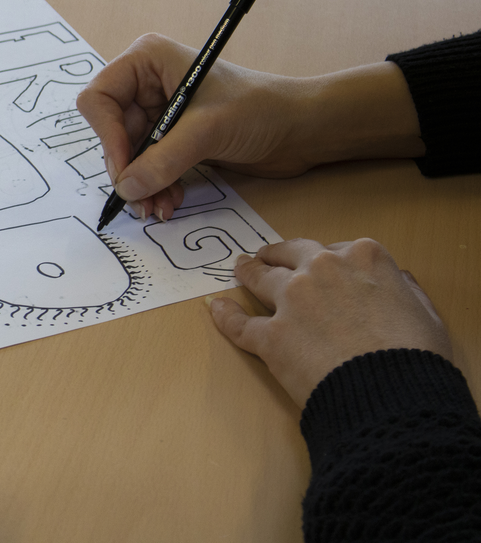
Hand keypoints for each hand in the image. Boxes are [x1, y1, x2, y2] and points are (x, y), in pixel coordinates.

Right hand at [76, 33, 422, 220]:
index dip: (107, 137)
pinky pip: (146, 166)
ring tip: (158, 208)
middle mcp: (145, 84)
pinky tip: (170, 201)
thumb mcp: (207, 131)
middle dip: (126, 169)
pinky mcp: (170, 137)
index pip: (99, 99)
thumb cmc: (261, 108)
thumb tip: (126, 188)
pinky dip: (154, 186)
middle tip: (139, 202)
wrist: (300, 129)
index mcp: (146, 61)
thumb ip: (163, 160)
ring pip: (127, 155)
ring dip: (141, 184)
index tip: (124, 171)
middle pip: (110, 132)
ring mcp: (157, 111)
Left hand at [209, 238, 452, 408]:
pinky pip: (240, 324)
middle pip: (292, 254)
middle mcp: (322, 270)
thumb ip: (405, 292)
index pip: (337, 250)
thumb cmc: (415, 357)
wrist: (391, 392)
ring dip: (248, 271)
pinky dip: (225, 316)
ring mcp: (292, 301)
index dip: (329, 261)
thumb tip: (399, 283)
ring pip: (260, 278)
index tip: (324, 267)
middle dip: (278, 254)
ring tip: (240, 269)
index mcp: (363, 258)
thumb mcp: (425, 314)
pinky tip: (217, 309)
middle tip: (267, 256)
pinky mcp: (271, 336)